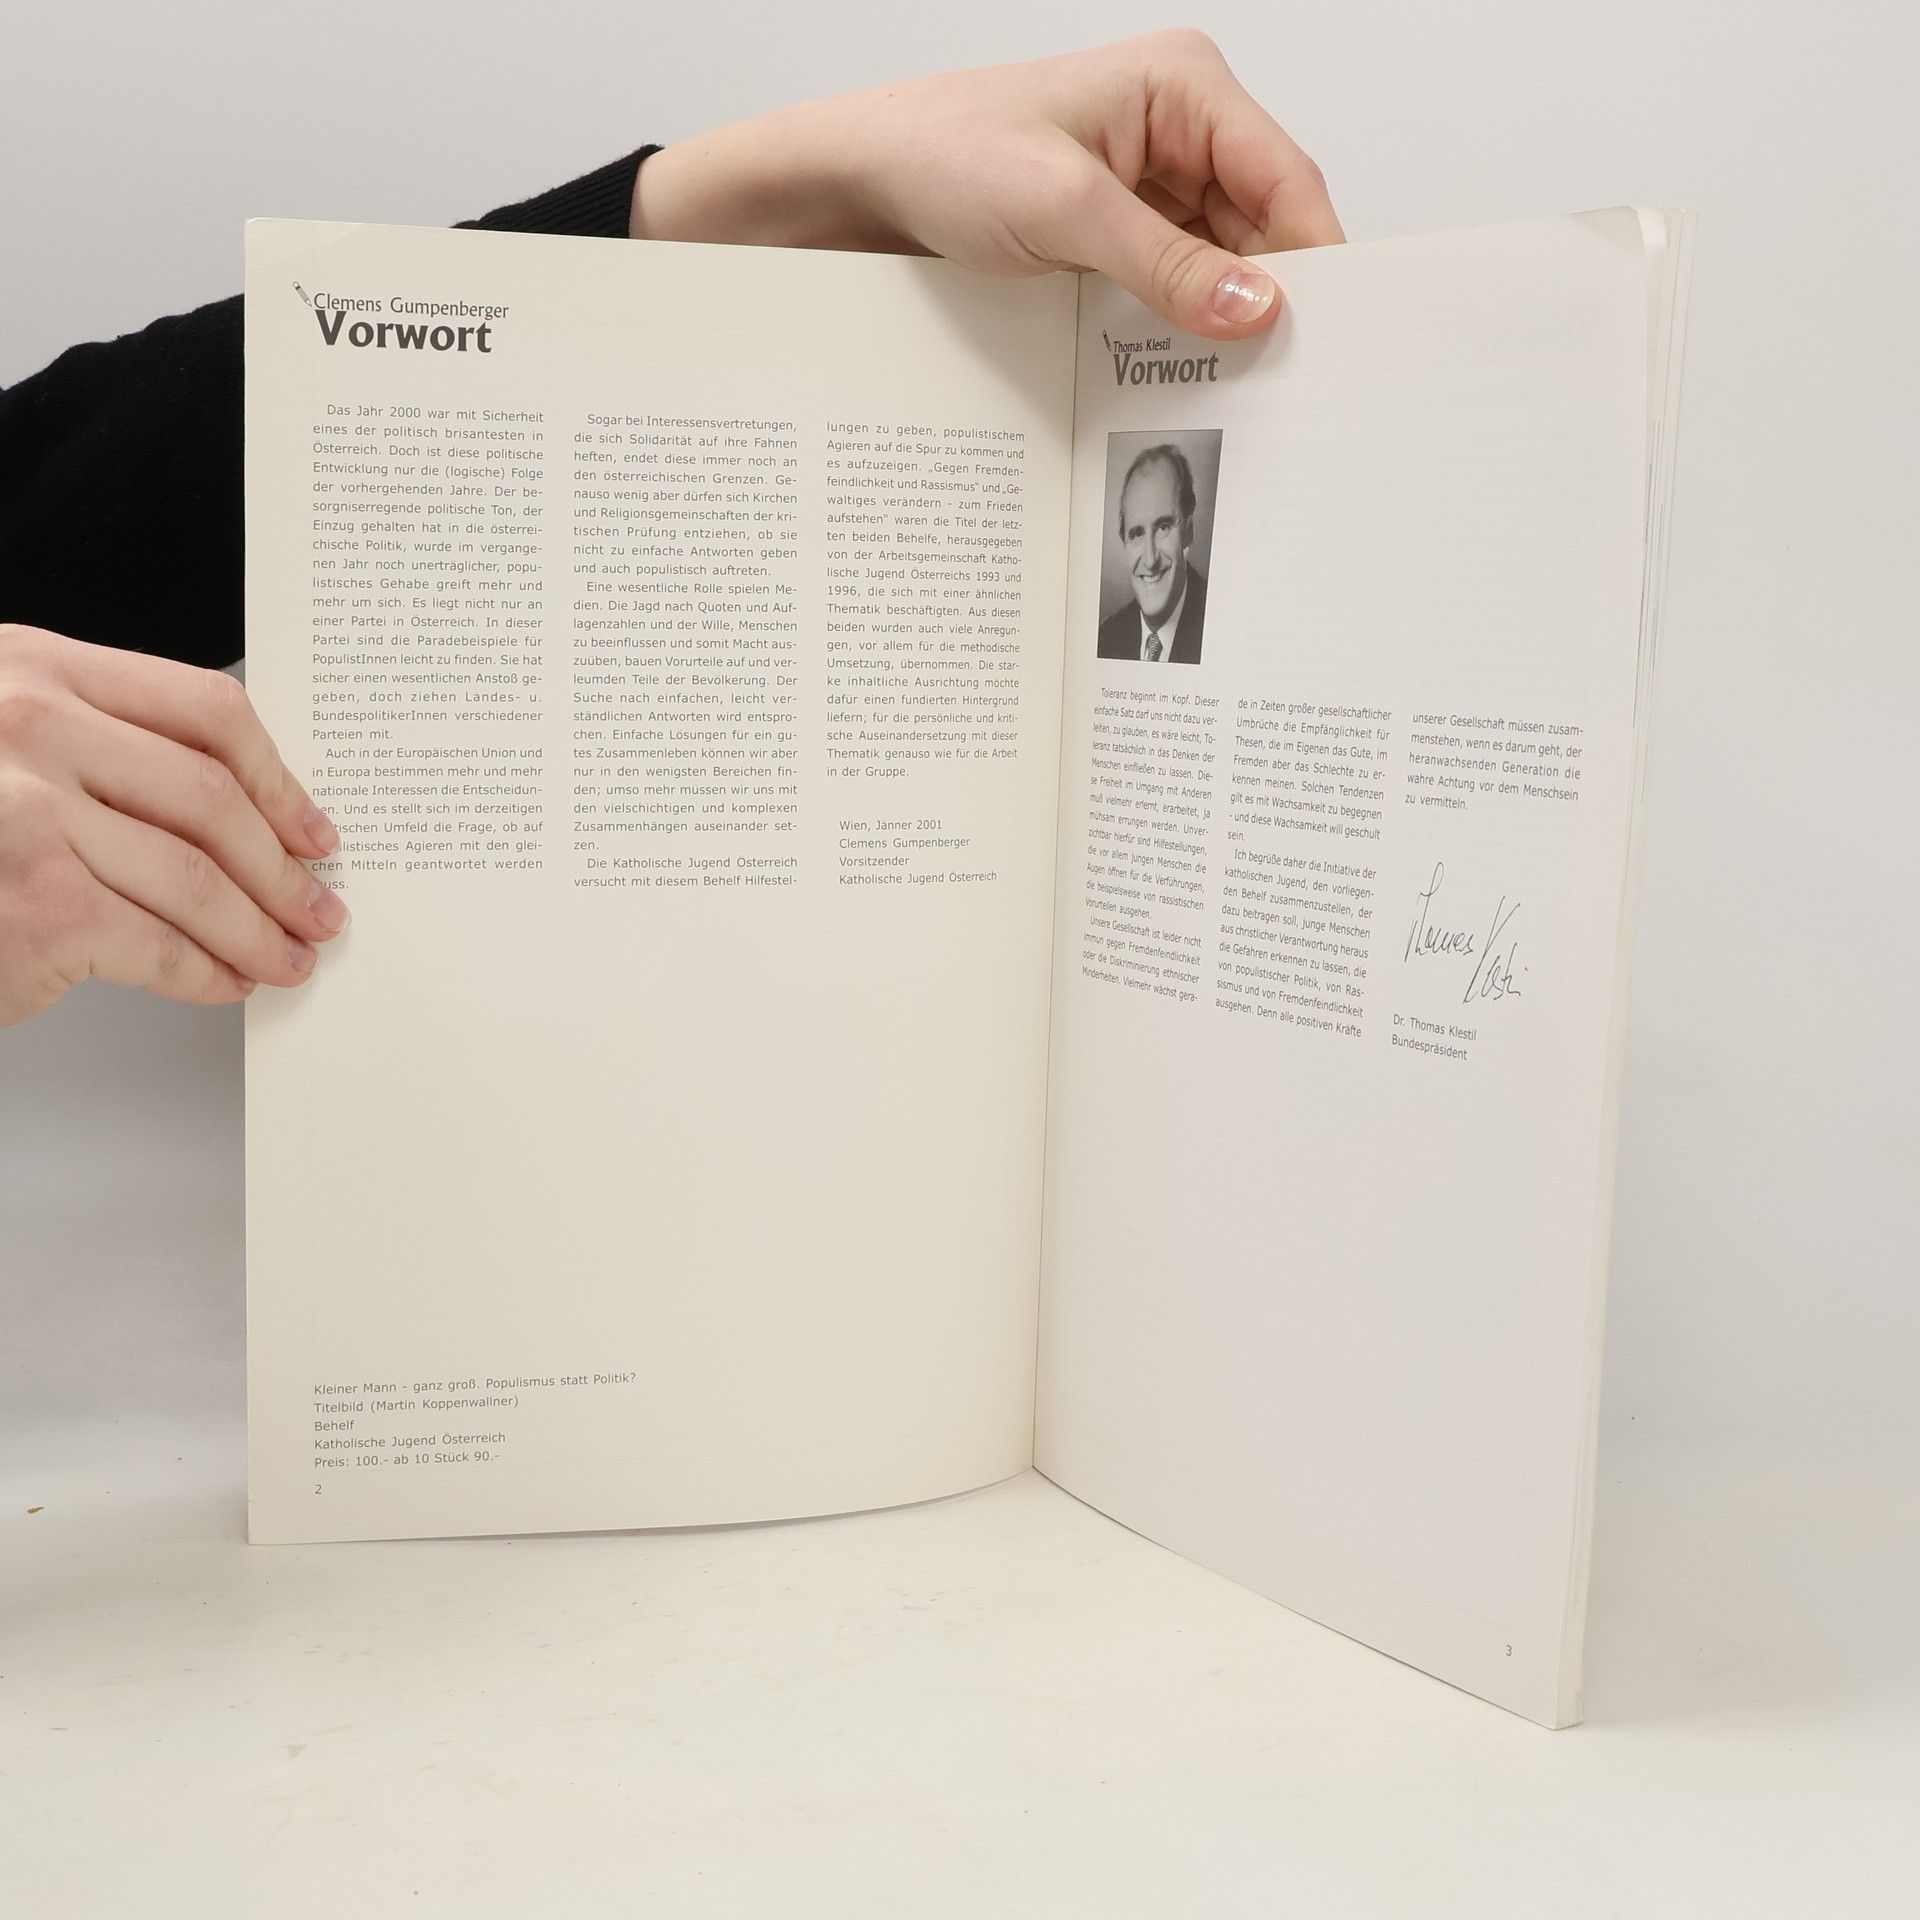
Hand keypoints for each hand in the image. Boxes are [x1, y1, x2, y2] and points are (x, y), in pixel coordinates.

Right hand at [0, 624, 347, 1028]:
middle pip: (213, 799)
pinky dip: (206, 974)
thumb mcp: (9, 745)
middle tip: (318, 907)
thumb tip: (245, 812)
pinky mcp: (38, 905)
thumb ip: (102, 747)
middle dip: (282, 868)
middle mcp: (29, 726)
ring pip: (196, 879)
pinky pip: (158, 946)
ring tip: (288, 956)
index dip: (279, 779)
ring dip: (259, 930)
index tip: (312, 828)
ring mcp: (28, 814)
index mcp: (36, 669)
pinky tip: (225, 983)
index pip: (206, 710)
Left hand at [631, 30, 1342, 340]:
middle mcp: (1179, 128)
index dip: (1316, 259)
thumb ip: (1167, 265)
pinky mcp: (1120, 231)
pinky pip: (1176, 284)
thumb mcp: (1065, 211)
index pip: (1286, 178)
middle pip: (1264, 226)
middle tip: (1291, 380)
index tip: (1338, 337)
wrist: (862, 186)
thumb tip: (1258, 307)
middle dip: (1273, 298)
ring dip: (1224, 321)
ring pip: (1223, 264)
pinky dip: (1182, 326)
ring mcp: (1151, 183)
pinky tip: (1187, 369)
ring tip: (1241, 385)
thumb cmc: (945, 155)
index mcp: (1184, 86)